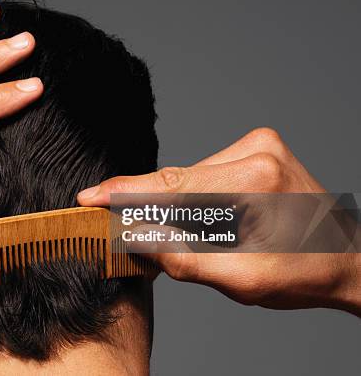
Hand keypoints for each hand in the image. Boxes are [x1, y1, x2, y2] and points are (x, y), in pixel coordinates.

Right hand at [78, 128, 360, 315]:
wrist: (348, 259)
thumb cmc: (304, 273)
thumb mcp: (243, 280)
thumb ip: (184, 258)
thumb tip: (135, 236)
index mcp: (255, 180)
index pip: (172, 186)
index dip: (125, 193)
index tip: (90, 197)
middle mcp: (256, 151)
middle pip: (177, 179)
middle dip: (146, 204)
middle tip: (117, 226)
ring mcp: (258, 145)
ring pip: (189, 177)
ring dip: (177, 206)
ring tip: (196, 238)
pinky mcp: (258, 147)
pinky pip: (206, 172)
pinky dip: (196, 197)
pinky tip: (210, 220)